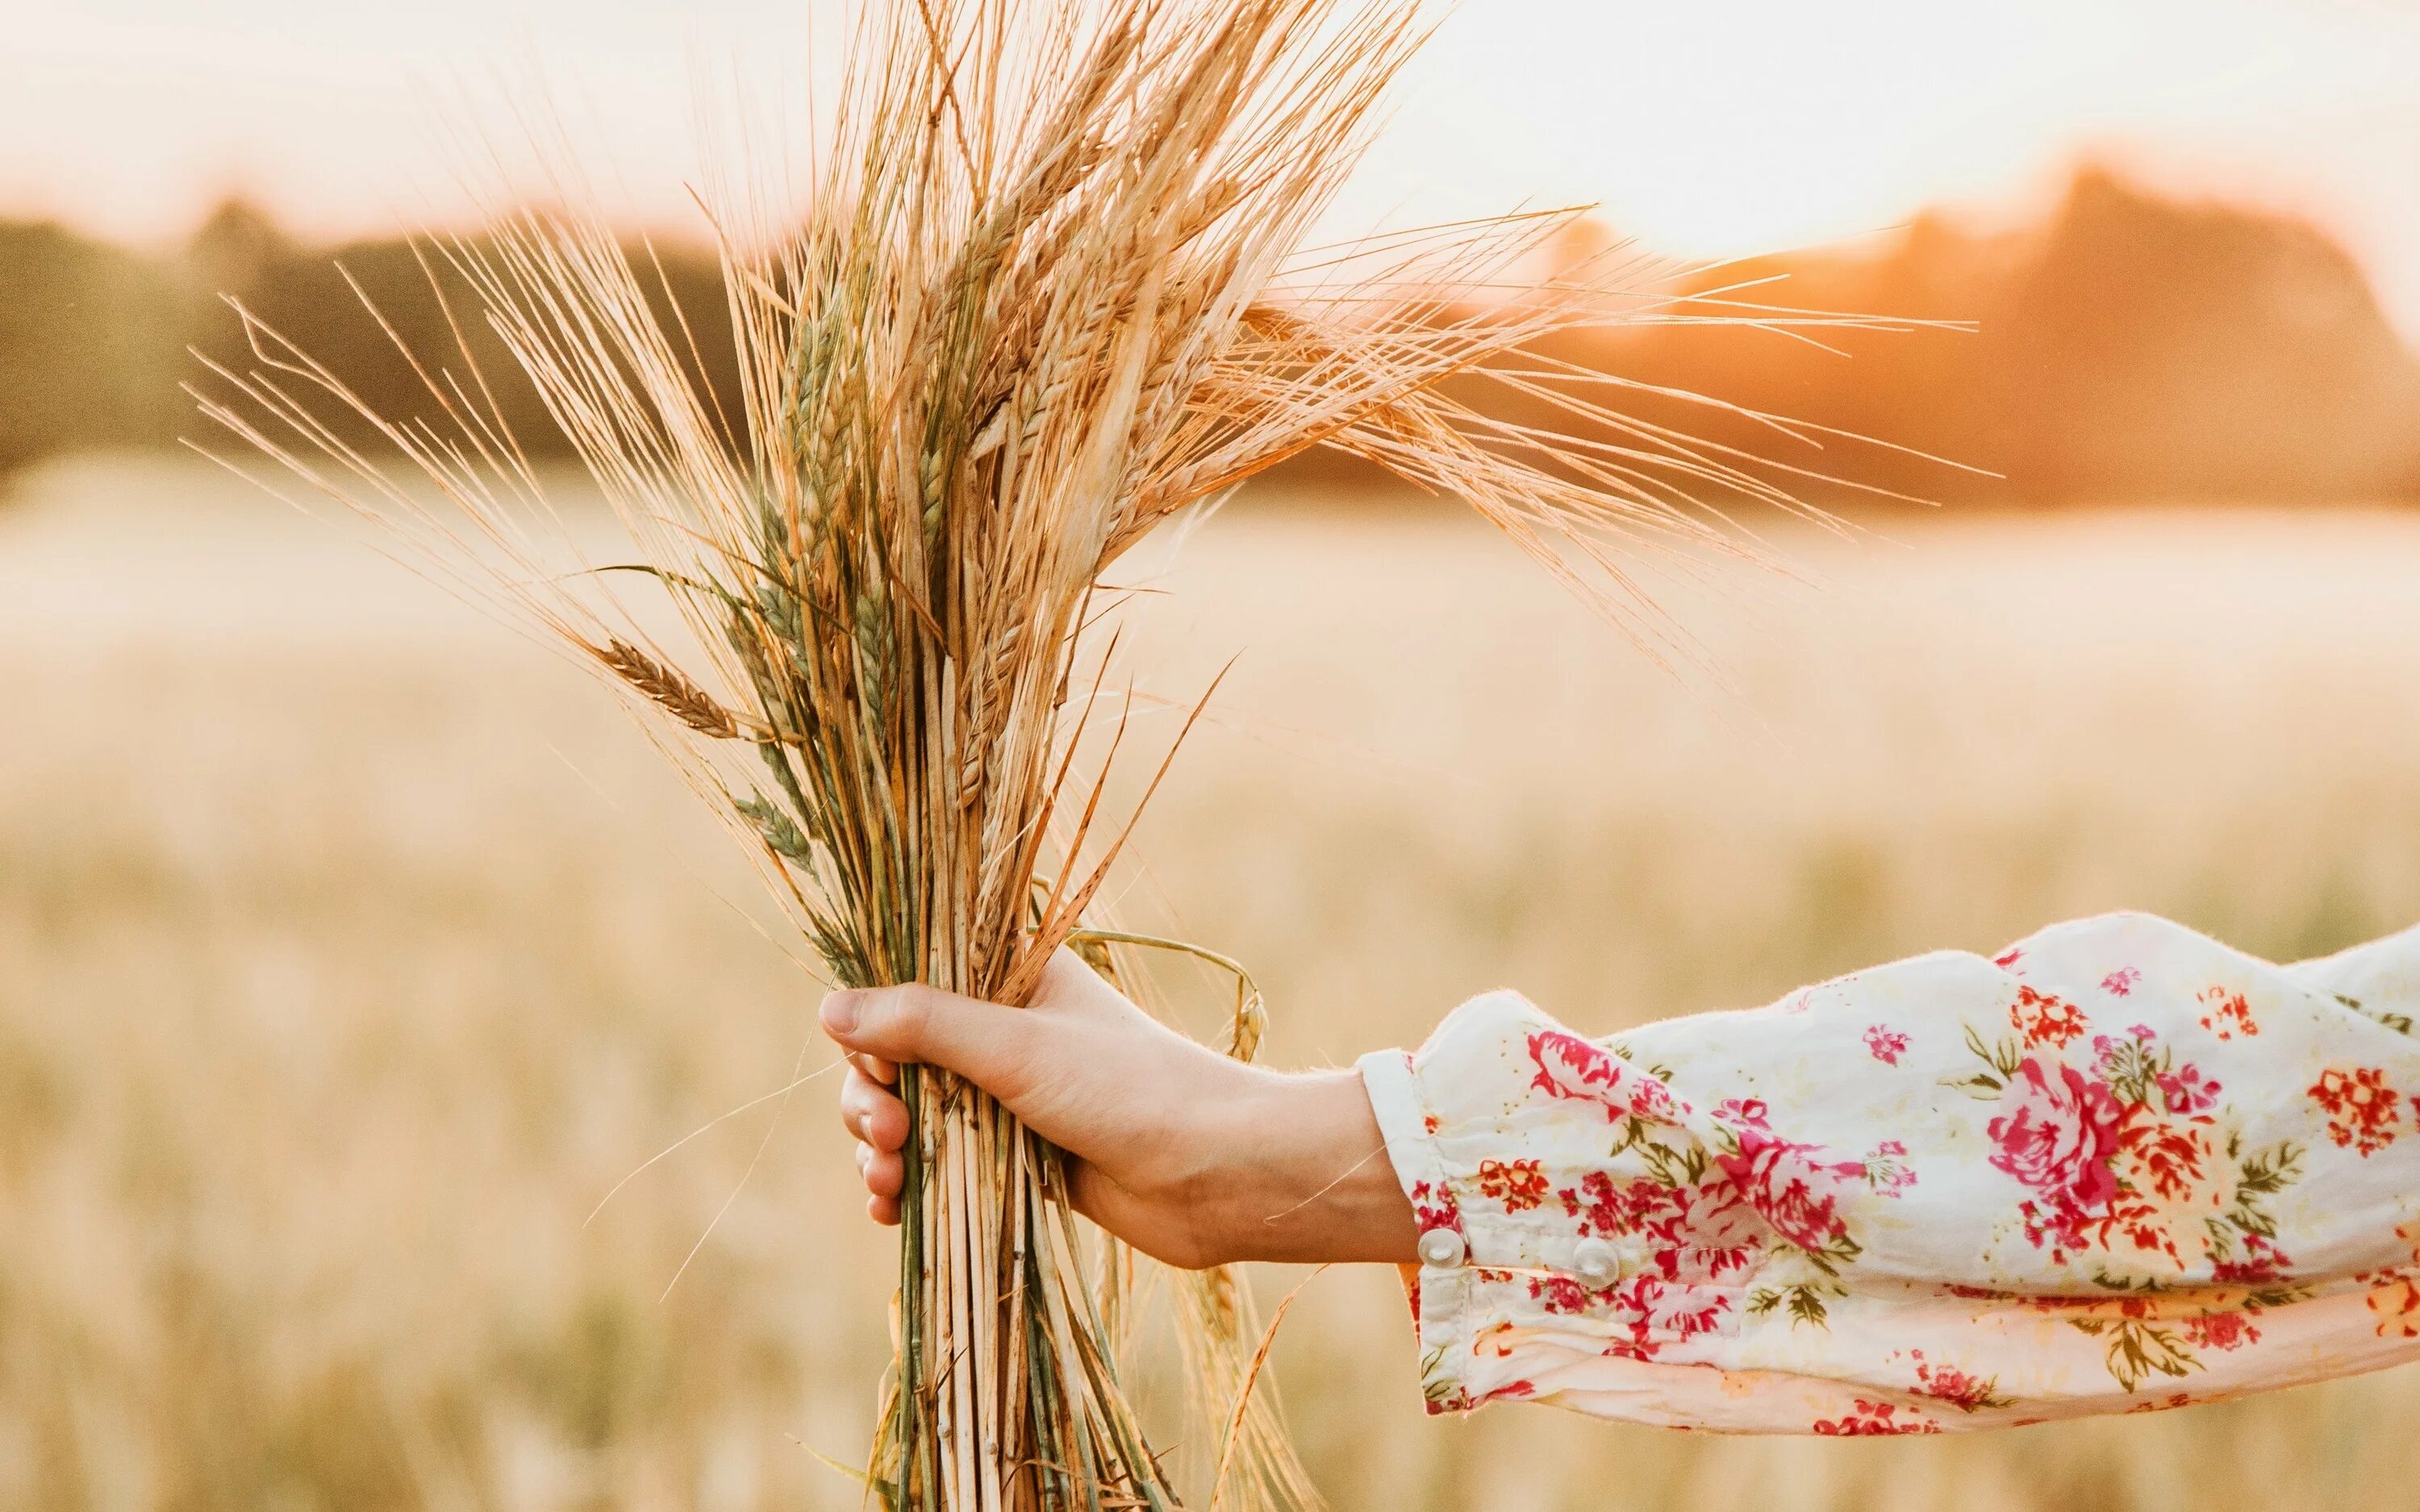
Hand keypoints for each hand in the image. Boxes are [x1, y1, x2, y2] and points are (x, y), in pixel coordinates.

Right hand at [822, 950, 1416, 1268]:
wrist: (1214, 1176)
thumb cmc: (1127, 1091)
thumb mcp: (1016, 1048)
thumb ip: (924, 1025)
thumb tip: (829, 1008)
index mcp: (1008, 977)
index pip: (907, 984)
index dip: (874, 1027)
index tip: (879, 1067)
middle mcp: (1003, 1030)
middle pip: (896, 1056)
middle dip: (871, 1098)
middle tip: (887, 1135)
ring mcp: (1007, 1097)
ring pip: (911, 1115)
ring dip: (881, 1149)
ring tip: (887, 1184)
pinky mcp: (1015, 1157)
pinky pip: (938, 1165)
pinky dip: (907, 1186)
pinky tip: (891, 1212)